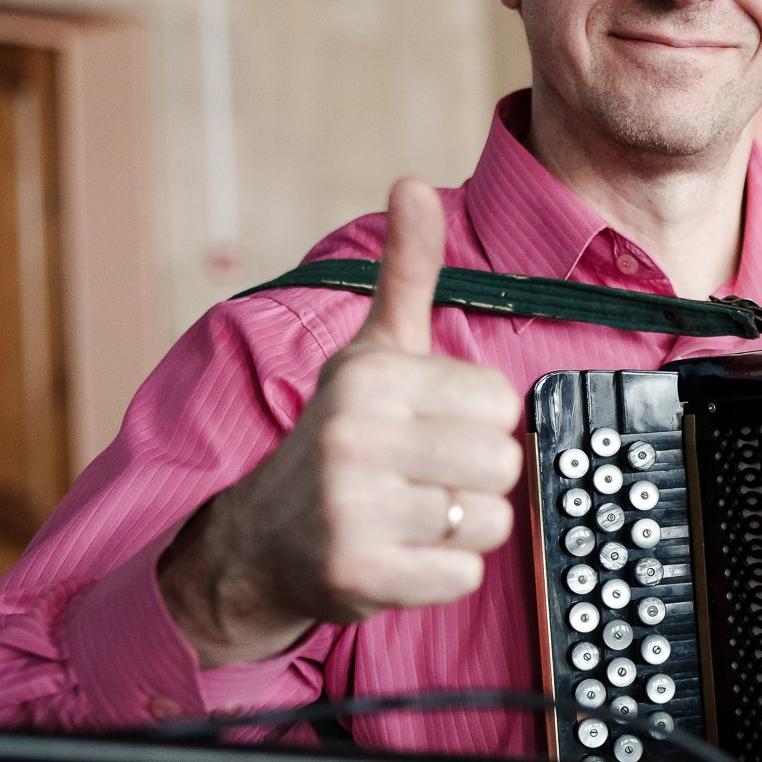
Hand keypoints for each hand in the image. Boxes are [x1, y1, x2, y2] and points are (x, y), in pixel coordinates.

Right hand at [160, 178, 523, 667]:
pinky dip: (442, 575)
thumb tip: (413, 185)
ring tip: (410, 516)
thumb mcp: (369, 353)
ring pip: (488, 521)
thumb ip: (404, 274)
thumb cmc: (337, 439)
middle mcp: (355, 436)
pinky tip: (400, 555)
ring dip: (460, 529)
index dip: (478, 423)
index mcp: (370, 376)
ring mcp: (352, 508)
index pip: (500, 403)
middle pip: (503, 463)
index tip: (431, 430)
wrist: (258, 542)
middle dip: (475, 479)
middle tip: (424, 480)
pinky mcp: (357, 573)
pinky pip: (462, 576)